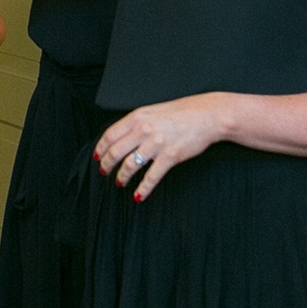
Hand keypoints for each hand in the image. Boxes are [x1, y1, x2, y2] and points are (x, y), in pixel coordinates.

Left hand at [93, 94, 225, 200]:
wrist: (208, 115)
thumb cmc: (183, 112)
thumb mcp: (154, 111)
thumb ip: (137, 122)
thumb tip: (122, 136)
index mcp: (138, 117)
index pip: (110, 135)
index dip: (101, 148)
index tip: (97, 156)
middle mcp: (144, 130)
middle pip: (116, 151)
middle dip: (107, 164)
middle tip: (104, 172)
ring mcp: (156, 144)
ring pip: (130, 165)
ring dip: (122, 177)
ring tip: (119, 182)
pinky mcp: (170, 156)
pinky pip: (151, 177)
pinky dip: (143, 189)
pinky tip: (138, 196)